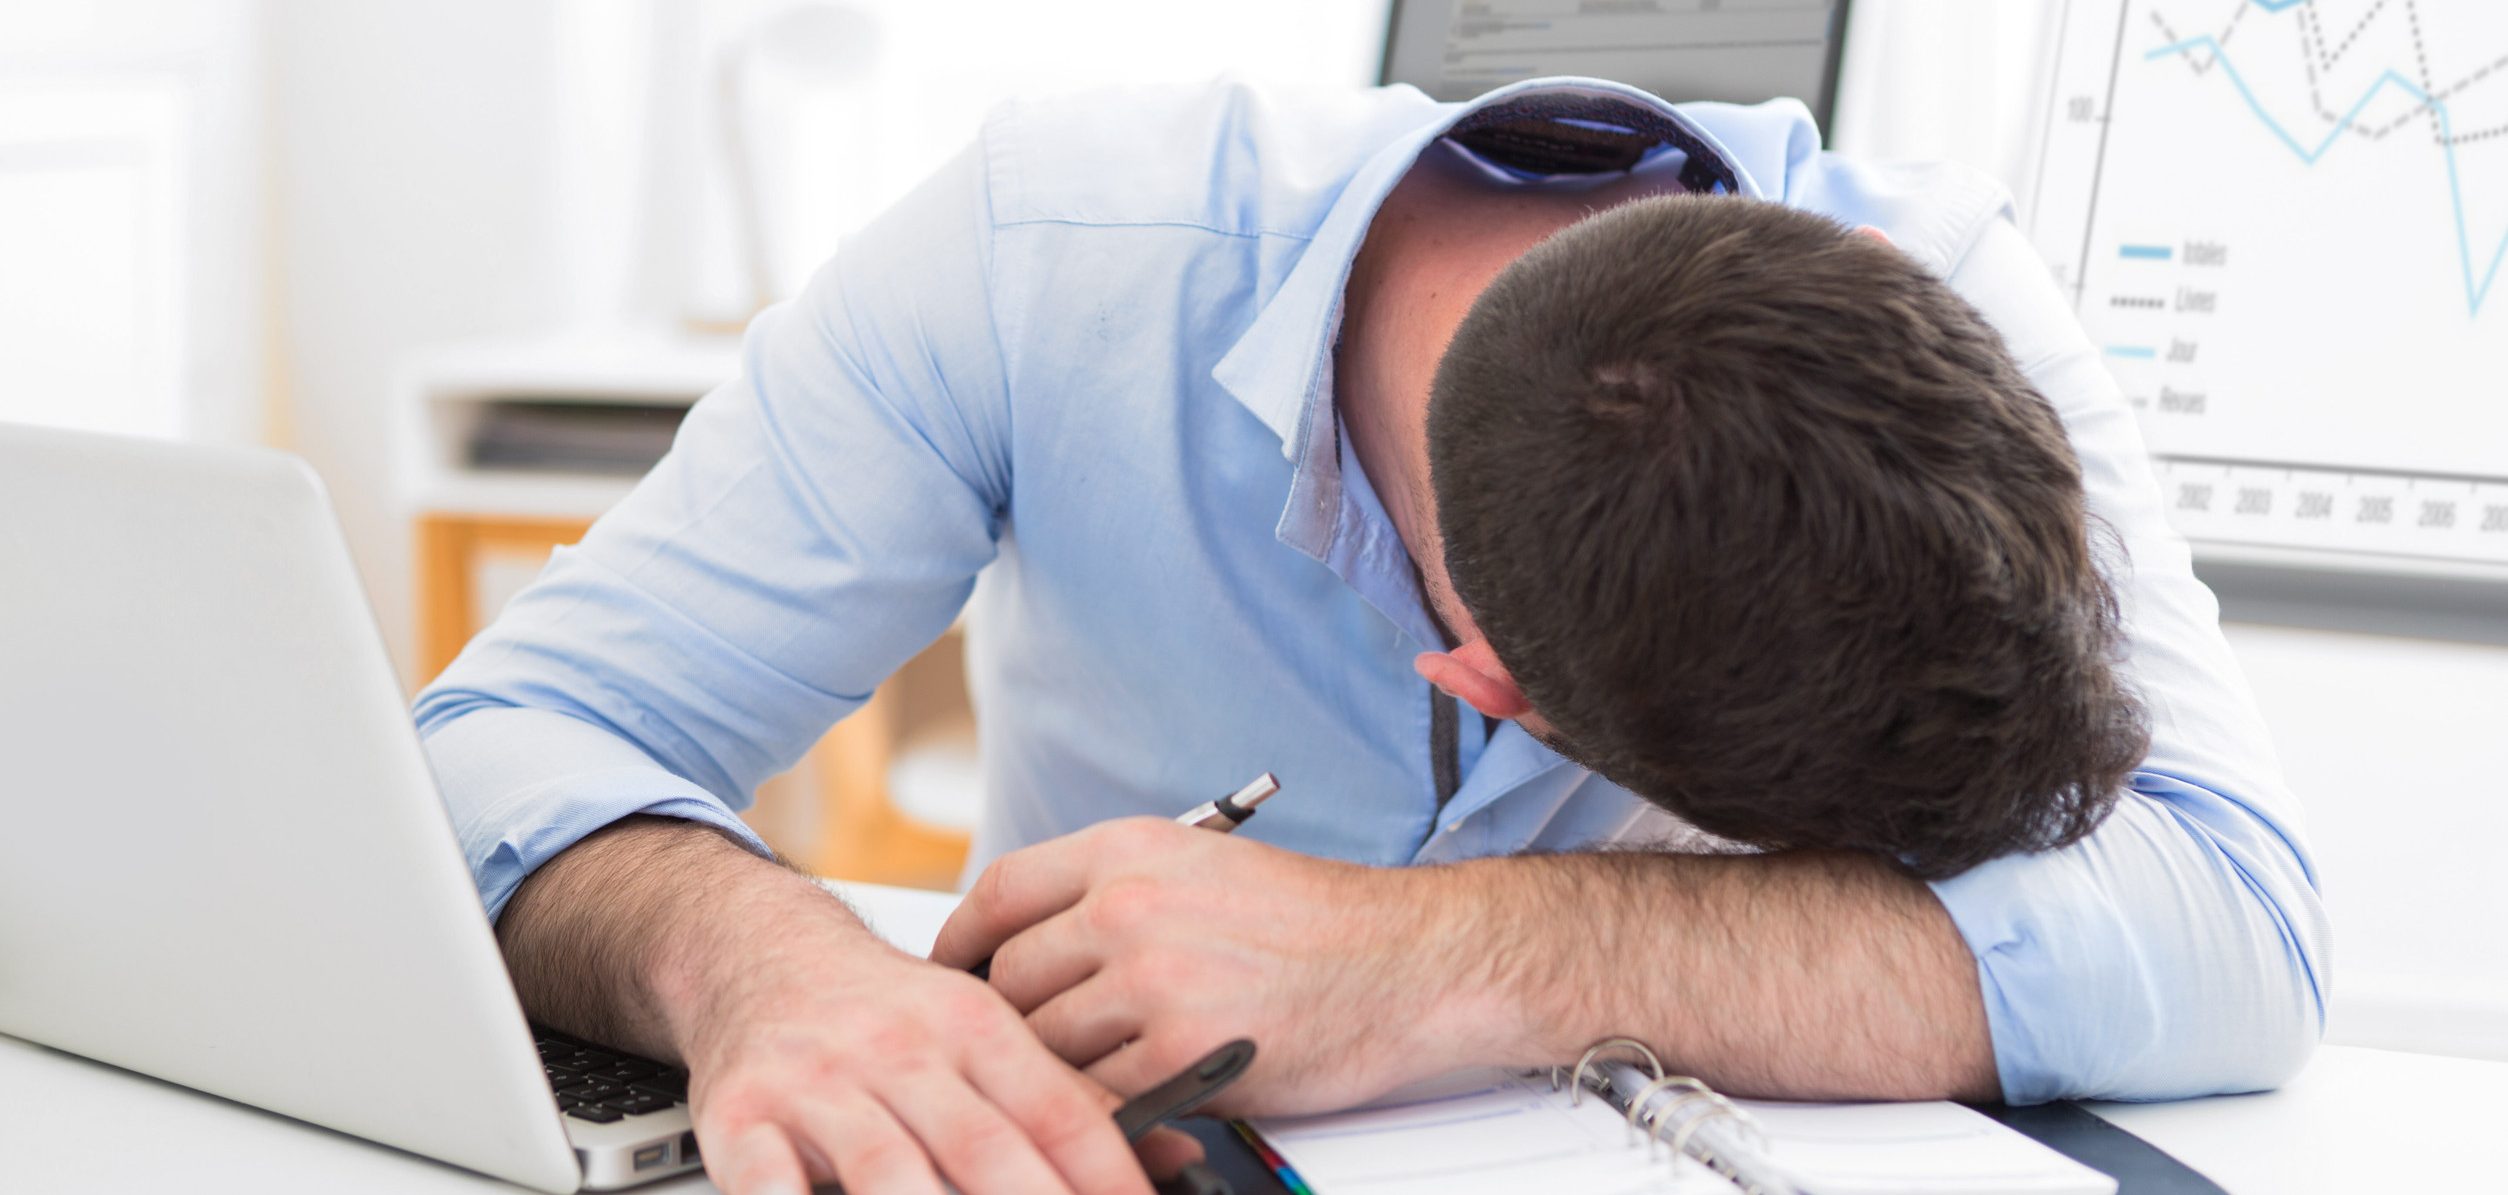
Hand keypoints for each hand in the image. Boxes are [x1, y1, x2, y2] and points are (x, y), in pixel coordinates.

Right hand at [669, 912, 1203, 1194]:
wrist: (759, 951)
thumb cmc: (887, 1015)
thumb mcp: (983, 1034)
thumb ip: (1070, 1100)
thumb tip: (1177, 1156)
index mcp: (974, 1027)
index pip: (1056, 1110)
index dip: (1106, 1172)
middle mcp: (902, 1051)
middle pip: (981, 1148)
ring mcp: (820, 1083)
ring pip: (886, 1167)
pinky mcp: (742, 1115)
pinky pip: (768, 1177)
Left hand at [930, 818, 1477, 1116]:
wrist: (1407, 962)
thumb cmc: (1317, 922)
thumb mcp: (1203, 866)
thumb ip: (1113, 893)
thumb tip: (1030, 942)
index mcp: (1130, 849)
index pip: (1000, 890)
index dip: (962, 939)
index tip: (953, 971)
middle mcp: (1130, 907)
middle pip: (1011, 978)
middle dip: (1015, 1020)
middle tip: (1032, 1043)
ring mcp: (1152, 982)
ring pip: (1045, 1044)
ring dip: (1060, 1069)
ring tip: (1091, 1074)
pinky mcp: (1181, 1054)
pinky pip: (1097, 1095)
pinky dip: (1103, 1108)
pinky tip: (1130, 1102)